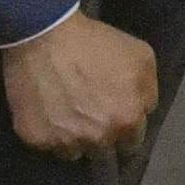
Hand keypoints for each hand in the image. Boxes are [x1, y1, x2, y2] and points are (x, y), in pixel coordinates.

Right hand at [1, 10, 159, 158]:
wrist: (44, 32)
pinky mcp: (35, 139)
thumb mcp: (141, 57)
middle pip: (102, 152)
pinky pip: (45, 144)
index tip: (113, 117)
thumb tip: (143, 111)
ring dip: (72, 138)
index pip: (131, 144)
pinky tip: (44, 110)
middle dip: (99, 136)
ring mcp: (64, 142)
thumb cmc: (95, 42)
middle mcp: (98, 139)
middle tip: (88, 113)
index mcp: (127, 122)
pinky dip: (46, 132)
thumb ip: (148, 92)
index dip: (123, 130)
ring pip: (72, 152)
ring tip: (64, 113)